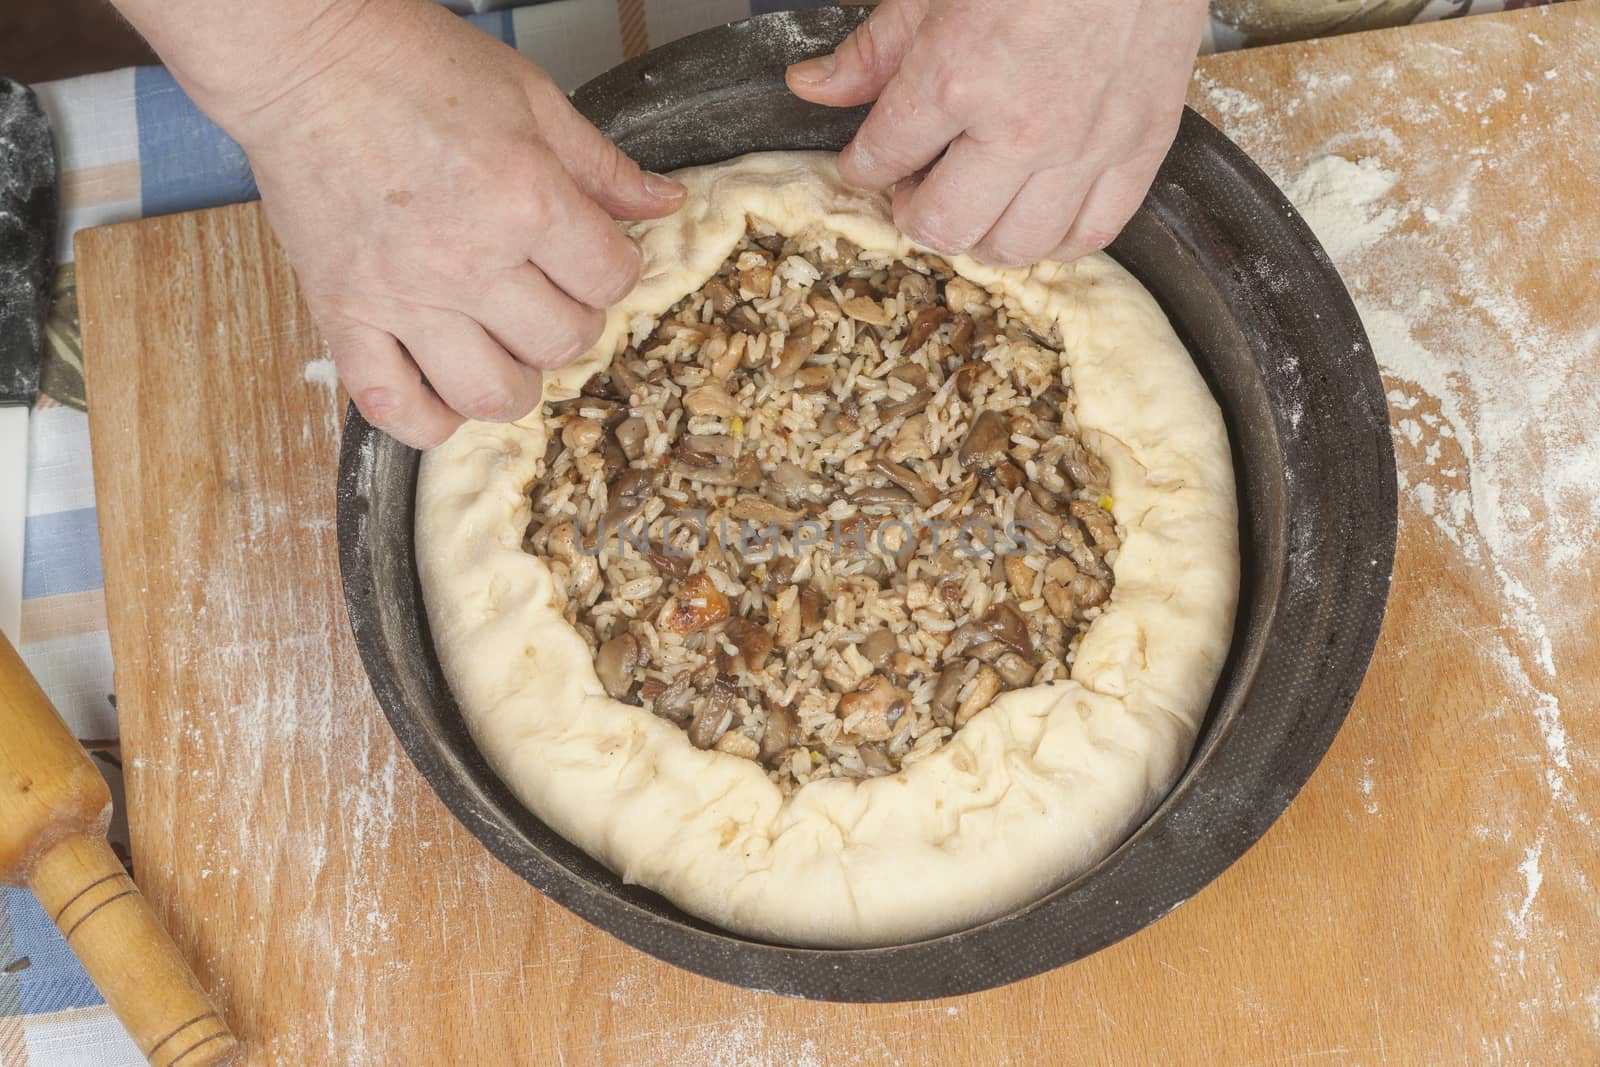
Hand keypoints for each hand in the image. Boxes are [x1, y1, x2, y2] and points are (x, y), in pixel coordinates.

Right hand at [226, 2, 683, 446]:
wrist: (301, 58)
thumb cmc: (409, 65)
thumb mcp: (531, 97)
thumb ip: (601, 165)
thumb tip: (665, 204)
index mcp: (524, 201)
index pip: (611, 281)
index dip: (614, 272)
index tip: (592, 259)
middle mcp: (468, 261)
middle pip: (561, 343)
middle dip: (571, 324)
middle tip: (550, 296)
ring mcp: (404, 296)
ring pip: (492, 395)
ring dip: (515, 381)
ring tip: (504, 347)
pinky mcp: (344, 314)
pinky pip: (393, 407)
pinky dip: (426, 419)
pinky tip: (442, 392)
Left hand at [786, 0, 1205, 266]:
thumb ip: (874, 49)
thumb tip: (811, 88)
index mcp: (957, 78)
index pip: (882, 160)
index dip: (863, 166)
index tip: (869, 160)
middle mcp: (1021, 128)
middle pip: (943, 228)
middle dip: (914, 213)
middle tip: (917, 185)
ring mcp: (1086, 144)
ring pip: (1014, 248)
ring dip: (981, 235)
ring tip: (974, 199)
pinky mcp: (1142, 145)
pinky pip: (1091, 234)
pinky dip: (1055, 239)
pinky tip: (1035, 212)